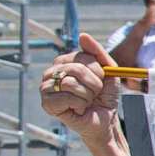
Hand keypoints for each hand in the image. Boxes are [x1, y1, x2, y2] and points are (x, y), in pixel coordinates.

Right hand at [40, 33, 134, 155]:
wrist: (105, 120)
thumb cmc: (105, 96)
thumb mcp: (108, 72)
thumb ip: (98, 53)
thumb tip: (83, 36)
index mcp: (65, 62)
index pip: (82, 56)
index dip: (98, 70)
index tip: (101, 80)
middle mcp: (52, 72)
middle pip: (76, 68)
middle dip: (94, 84)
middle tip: (95, 93)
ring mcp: (46, 87)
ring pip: (71, 83)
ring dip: (88, 95)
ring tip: (87, 101)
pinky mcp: (46, 103)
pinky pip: (66, 97)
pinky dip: (80, 104)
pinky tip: (79, 108)